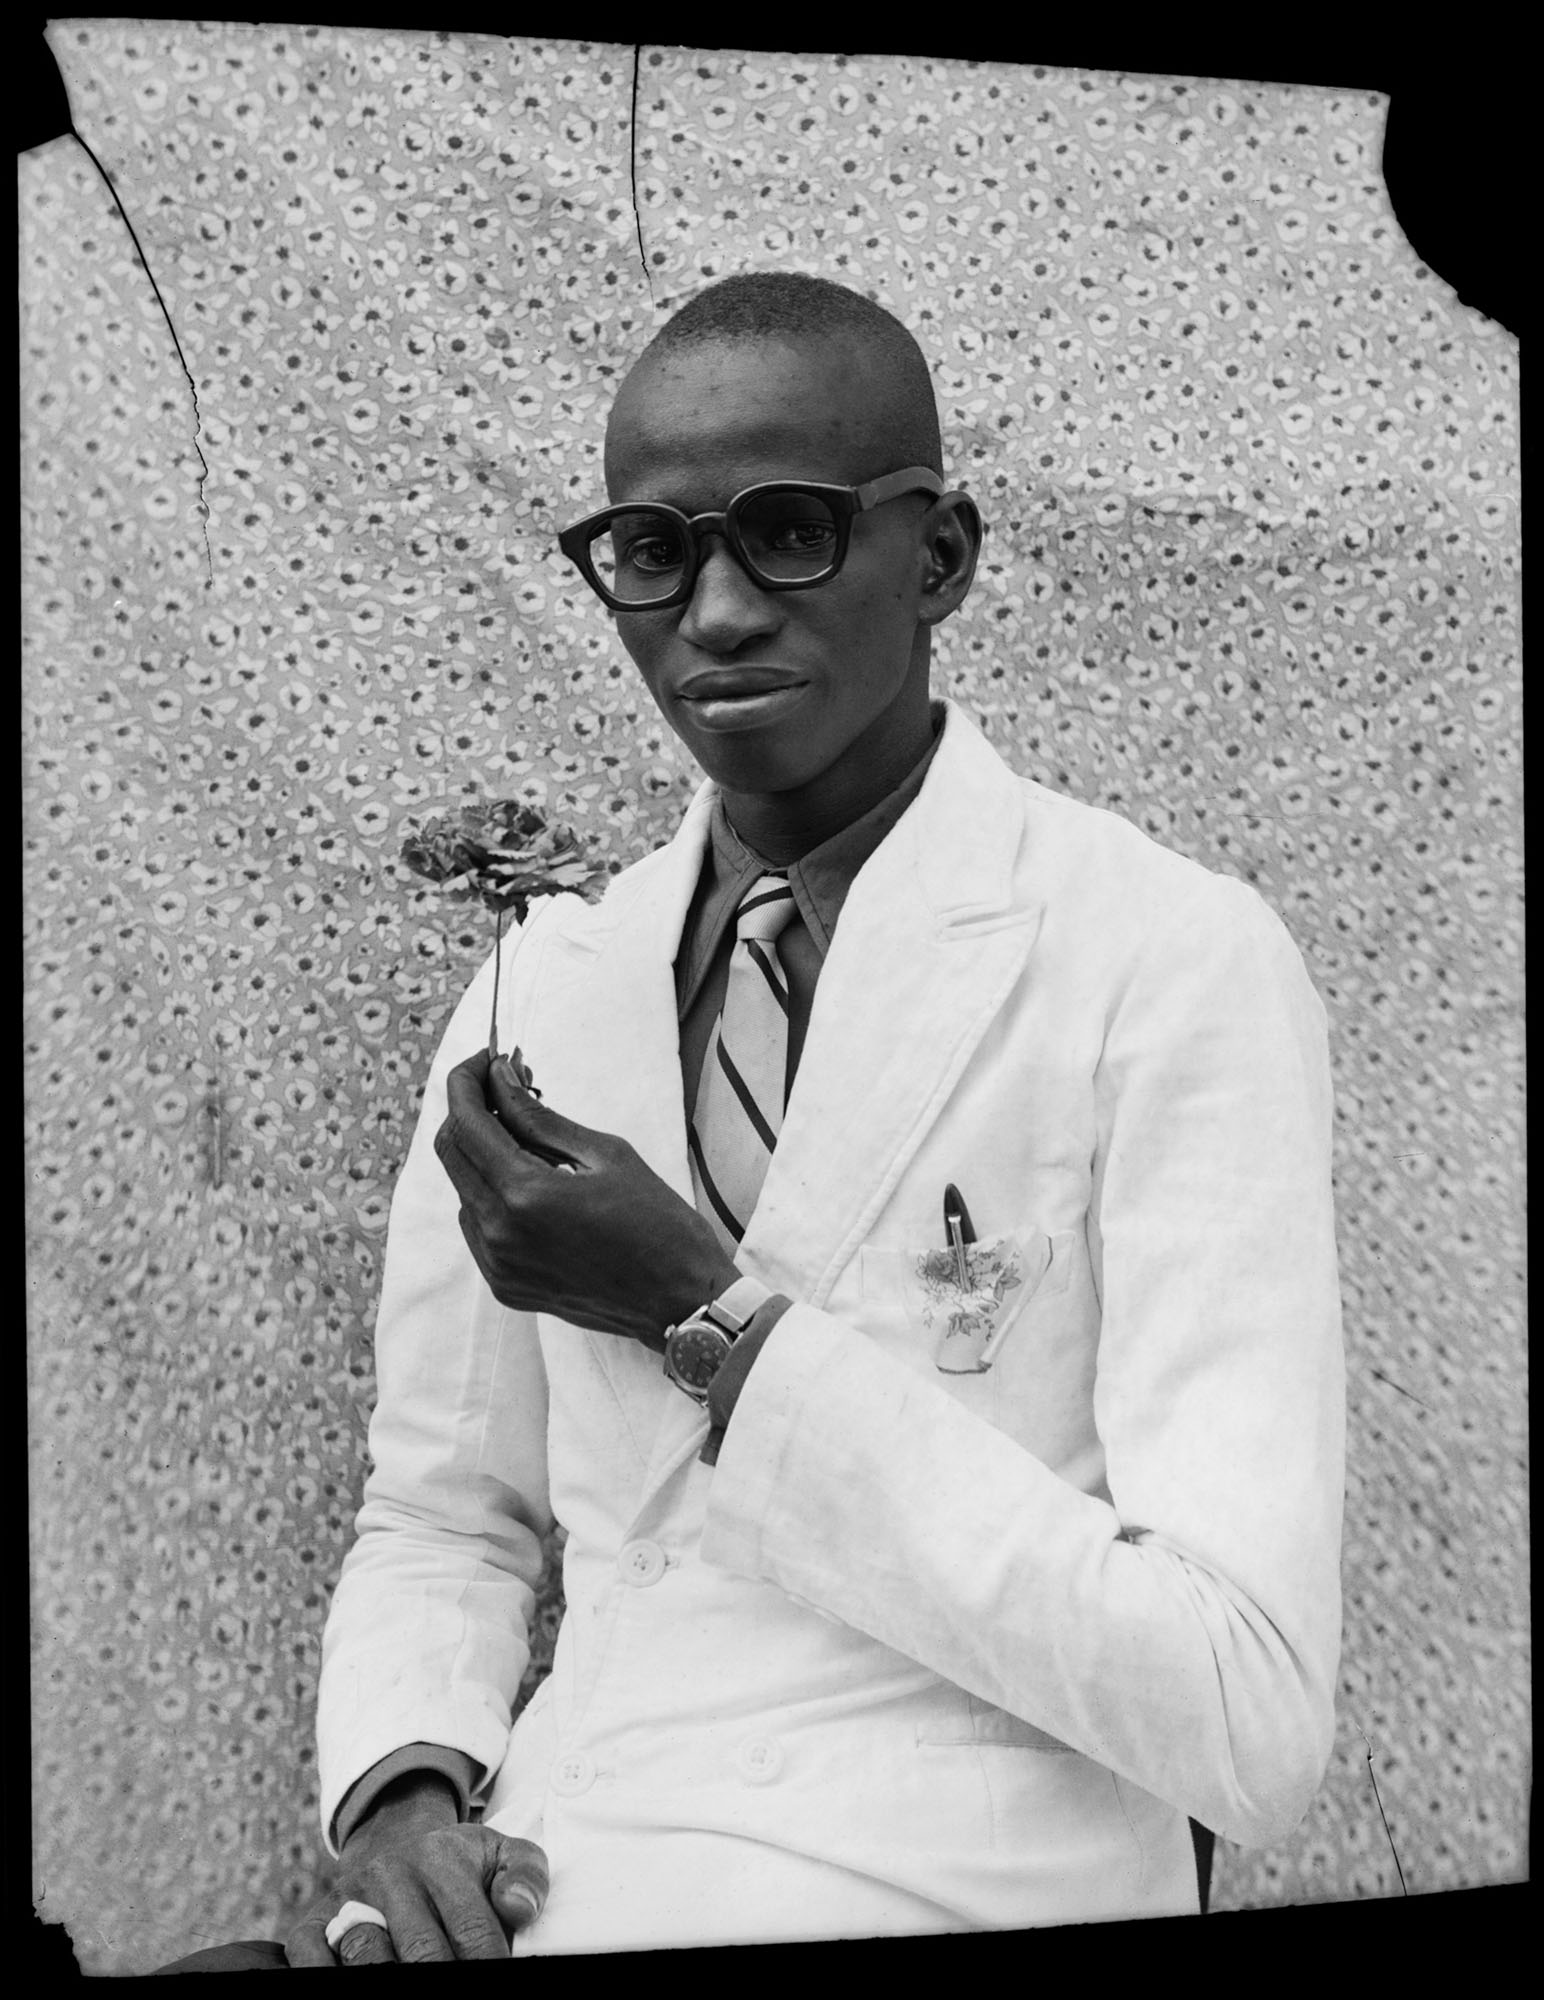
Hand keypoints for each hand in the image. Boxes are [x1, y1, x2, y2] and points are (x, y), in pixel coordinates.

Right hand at [285, 1772, 548, 1965]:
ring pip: (367, 1957)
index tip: (498, 1978)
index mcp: (442, 1859)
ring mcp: (349, 1900)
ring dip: (388, 1980)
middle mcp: (391, 1875)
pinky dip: (326, 1976)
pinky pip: (312, 1959)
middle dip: (442, 1979)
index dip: (488, 1964)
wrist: (392, 1843)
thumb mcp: (499, 1853)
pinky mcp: (313, 1924)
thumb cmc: (458, 1866)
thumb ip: (525, 1875)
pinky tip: (353, 1984)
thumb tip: (519, 1909)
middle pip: (422, 1954)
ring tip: (412, 1991)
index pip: (473, 1931)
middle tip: (457, 1999)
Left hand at [434, 1049, 739, 1348]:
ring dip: (483, 1153)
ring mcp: (498, 1265)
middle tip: (507, 1087)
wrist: (681, 1302)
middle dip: (470, 1110)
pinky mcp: (504, 1285)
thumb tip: (500, 1076)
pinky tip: (532, 1185)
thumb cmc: (658, 1222)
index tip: (487, 1058)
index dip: (468, 1081)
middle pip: (451, 1152)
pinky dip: (492, 1194)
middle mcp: (498, 1233)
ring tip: (530, 1137)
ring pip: (463, 1189)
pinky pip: (477, 1225)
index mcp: (524, 1195)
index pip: (466, 1122)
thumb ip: (539, 1116)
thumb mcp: (605, 1153)